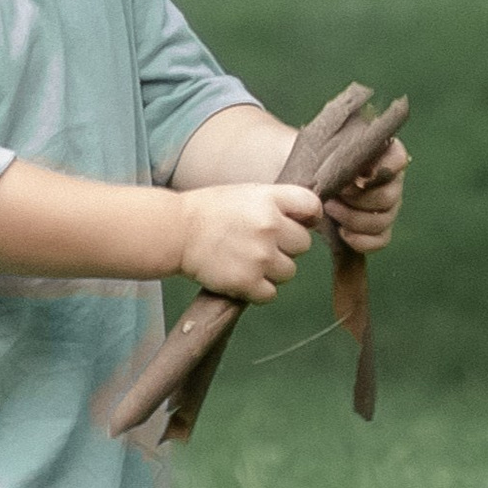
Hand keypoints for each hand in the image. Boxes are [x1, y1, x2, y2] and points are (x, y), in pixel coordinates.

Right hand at [175, 179, 321, 300]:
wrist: (175, 232)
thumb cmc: (208, 212)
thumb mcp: (246, 193)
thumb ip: (277, 204)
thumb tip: (308, 220)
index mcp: (270, 199)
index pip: (312, 206)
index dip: (308, 217)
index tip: (298, 223)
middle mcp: (269, 226)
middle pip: (304, 244)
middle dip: (286, 247)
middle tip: (261, 245)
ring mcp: (260, 256)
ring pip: (289, 272)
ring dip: (273, 271)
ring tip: (248, 261)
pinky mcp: (247, 282)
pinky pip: (271, 293)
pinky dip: (258, 290)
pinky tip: (242, 277)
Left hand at [324, 136, 407, 255]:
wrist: (306, 190)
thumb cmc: (317, 164)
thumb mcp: (324, 153)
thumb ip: (341, 156)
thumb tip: (353, 176)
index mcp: (385, 155)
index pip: (399, 160)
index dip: (380, 170)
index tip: (355, 176)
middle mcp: (393, 182)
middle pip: (388, 197)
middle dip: (357, 200)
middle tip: (334, 195)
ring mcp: (389, 208)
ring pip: (383, 221)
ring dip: (352, 219)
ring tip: (329, 209)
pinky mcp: (381, 231)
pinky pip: (380, 241)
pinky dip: (360, 240)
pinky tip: (341, 232)